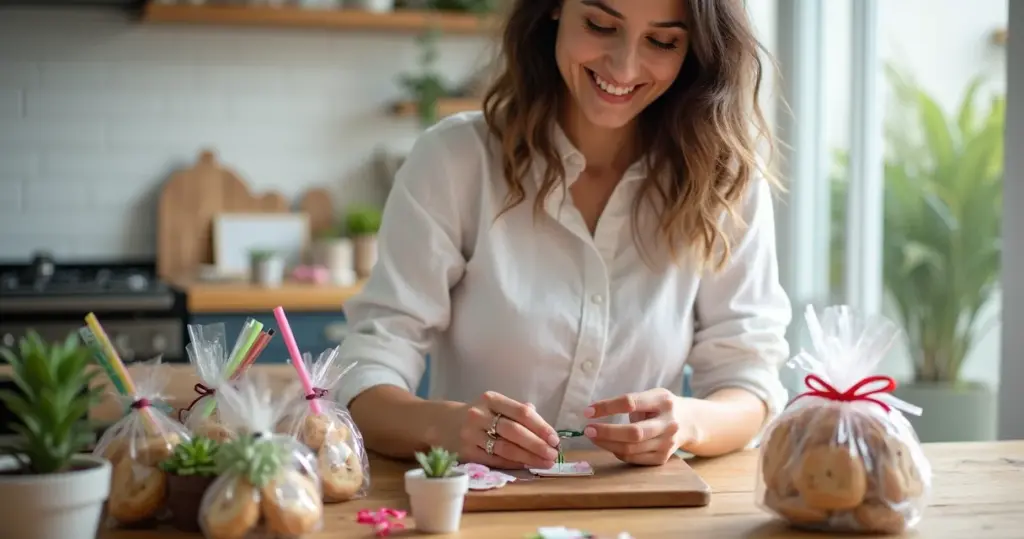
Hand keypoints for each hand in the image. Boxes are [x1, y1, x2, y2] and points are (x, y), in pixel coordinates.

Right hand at [443, 391, 559, 469]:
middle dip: (537, 444)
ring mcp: (471, 434)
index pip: (521, 412)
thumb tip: (546, 430)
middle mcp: (479, 414)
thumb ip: (519, 413)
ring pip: (505, 448)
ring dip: (529, 457)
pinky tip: (527, 466)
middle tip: (553, 455)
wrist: (442, 424)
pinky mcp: (466, 452)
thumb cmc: (478, 416)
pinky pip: (495, 459)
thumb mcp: (495, 406)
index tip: (555, 439)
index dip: (541, 427)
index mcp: (491, 399)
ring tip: (544, 462)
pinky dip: (513, 463)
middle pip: (515, 431)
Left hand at [583, 388, 697, 465]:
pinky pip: (634, 458)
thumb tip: (595, 412)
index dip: (607, 407)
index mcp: (662, 401)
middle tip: (587, 430)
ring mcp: (667, 443)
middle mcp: (668, 423)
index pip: (631, 403)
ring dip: (607, 444)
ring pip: (631, 449)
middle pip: (633, 432)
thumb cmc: (661, 407)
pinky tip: (609, 445)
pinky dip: (618, 452)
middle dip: (606, 432)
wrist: (689, 422)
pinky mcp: (663, 458)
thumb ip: (630, 403)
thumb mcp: (651, 396)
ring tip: (593, 437)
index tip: (588, 411)